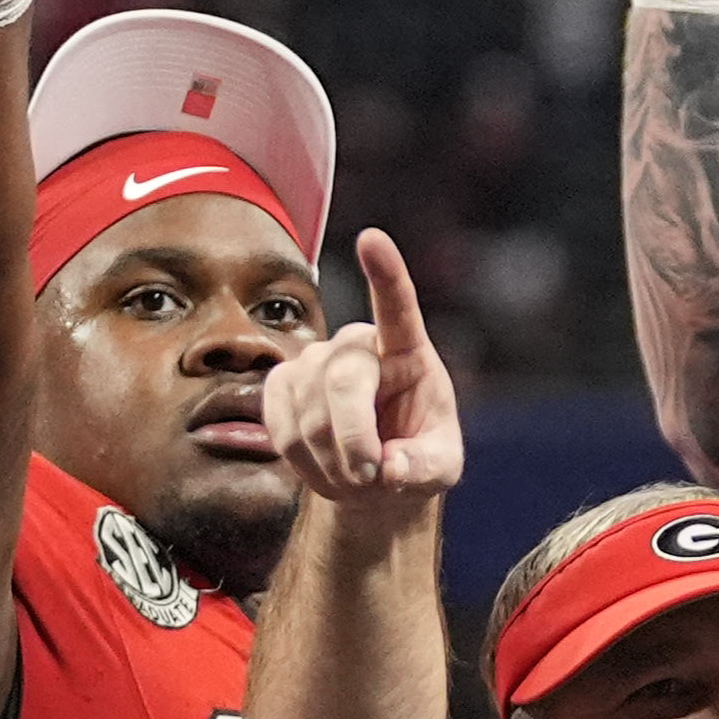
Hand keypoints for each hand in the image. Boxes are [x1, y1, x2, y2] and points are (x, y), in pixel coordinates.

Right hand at [262, 230, 461, 508]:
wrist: (374, 475)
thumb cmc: (414, 460)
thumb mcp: (439, 469)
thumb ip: (423, 468)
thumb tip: (390, 468)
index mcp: (407, 349)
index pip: (397, 305)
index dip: (385, 273)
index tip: (371, 240)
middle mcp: (357, 343)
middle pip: (343, 380)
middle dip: (353, 440)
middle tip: (369, 478)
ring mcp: (314, 360)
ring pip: (308, 409)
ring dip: (330, 459)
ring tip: (354, 477)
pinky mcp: (282, 385)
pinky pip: (280, 421)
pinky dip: (301, 457)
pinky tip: (322, 465)